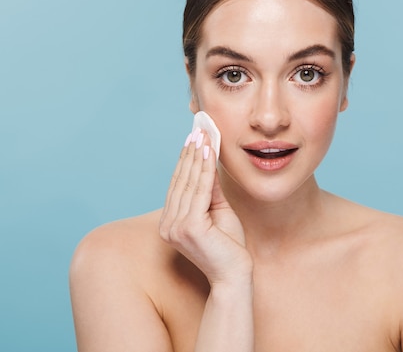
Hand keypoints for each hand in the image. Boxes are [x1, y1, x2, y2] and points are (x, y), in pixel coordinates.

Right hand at [160, 128, 251, 284]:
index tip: (193, 137)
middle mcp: (167, 225)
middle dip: (191, 152)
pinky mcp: (189, 228)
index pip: (178, 185)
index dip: (186, 159)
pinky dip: (206, 169)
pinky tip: (209, 152)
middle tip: (198, 128)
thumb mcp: (218, 211)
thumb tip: (209, 160)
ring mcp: (175, 227)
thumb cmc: (229, 246)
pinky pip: (200, 191)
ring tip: (203, 135)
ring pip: (190, 183)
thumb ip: (211, 189)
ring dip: (198, 156)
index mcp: (170, 223)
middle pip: (182, 180)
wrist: (235, 275)